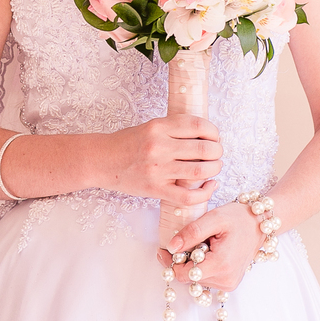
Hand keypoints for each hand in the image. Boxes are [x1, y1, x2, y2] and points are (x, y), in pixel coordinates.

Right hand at [98, 114, 222, 204]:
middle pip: (203, 148)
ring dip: (215, 169)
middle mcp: (159, 146)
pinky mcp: (155, 189)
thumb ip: (174, 129)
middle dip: (217, 151)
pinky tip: (210, 186)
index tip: (214, 136)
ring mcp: (158, 169)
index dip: (213, 131)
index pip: (197, 125)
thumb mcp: (150, 127)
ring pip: (200, 171)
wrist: (101, 160)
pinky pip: (188, 196)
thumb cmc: (127, 143)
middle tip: (217, 153)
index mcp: (158, 127)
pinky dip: (205, 193)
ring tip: (215, 168)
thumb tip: (205, 135)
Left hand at [154, 202, 264, 291]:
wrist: (259, 224)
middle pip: (188, 277)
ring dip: (192, 262)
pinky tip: (207, 251)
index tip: (165, 248)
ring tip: (203, 244)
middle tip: (185, 240)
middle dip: (182, 260)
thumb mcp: (214, 218)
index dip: (171, 262)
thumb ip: (192, 232)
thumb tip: (172, 247)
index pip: (184, 274)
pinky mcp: (229, 283)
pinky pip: (205, 278)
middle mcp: (225, 279)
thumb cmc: (238, 218)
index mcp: (221, 264)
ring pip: (195, 278)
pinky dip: (200, 266)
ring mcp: (228, 283)